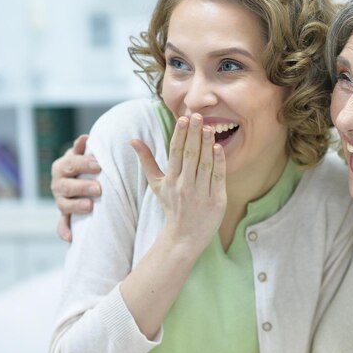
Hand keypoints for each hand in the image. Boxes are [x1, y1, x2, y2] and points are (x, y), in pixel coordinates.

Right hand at [51, 134, 101, 241]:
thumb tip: (85, 138)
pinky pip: (61, 225)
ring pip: (64, 205)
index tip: (99, 165)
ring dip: (76, 207)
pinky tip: (70, 238)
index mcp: (62, 167)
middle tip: (99, 188)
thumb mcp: (85, 155)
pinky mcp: (64, 216)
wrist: (83, 180)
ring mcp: (61, 201)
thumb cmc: (88, 165)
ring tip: (90, 206)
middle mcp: (58, 184)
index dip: (84, 164)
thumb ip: (84, 149)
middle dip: (82, 187)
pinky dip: (64, 231)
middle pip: (66, 185)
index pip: (70, 164)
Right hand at [131, 114, 226, 254]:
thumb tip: (133, 140)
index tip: (183, 118)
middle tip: (197, 116)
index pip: (175, 153)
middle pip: (189, 155)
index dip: (179, 134)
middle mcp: (184, 186)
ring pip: (204, 164)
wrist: (184, 237)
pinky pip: (218, 178)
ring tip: (208, 127)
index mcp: (170, 180)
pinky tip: (219, 147)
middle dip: (193, 134)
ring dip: (206, 144)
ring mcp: (200, 193)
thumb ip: (147, 161)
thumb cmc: (172, 207)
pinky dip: (219, 162)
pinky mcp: (216, 201)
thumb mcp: (157, 184)